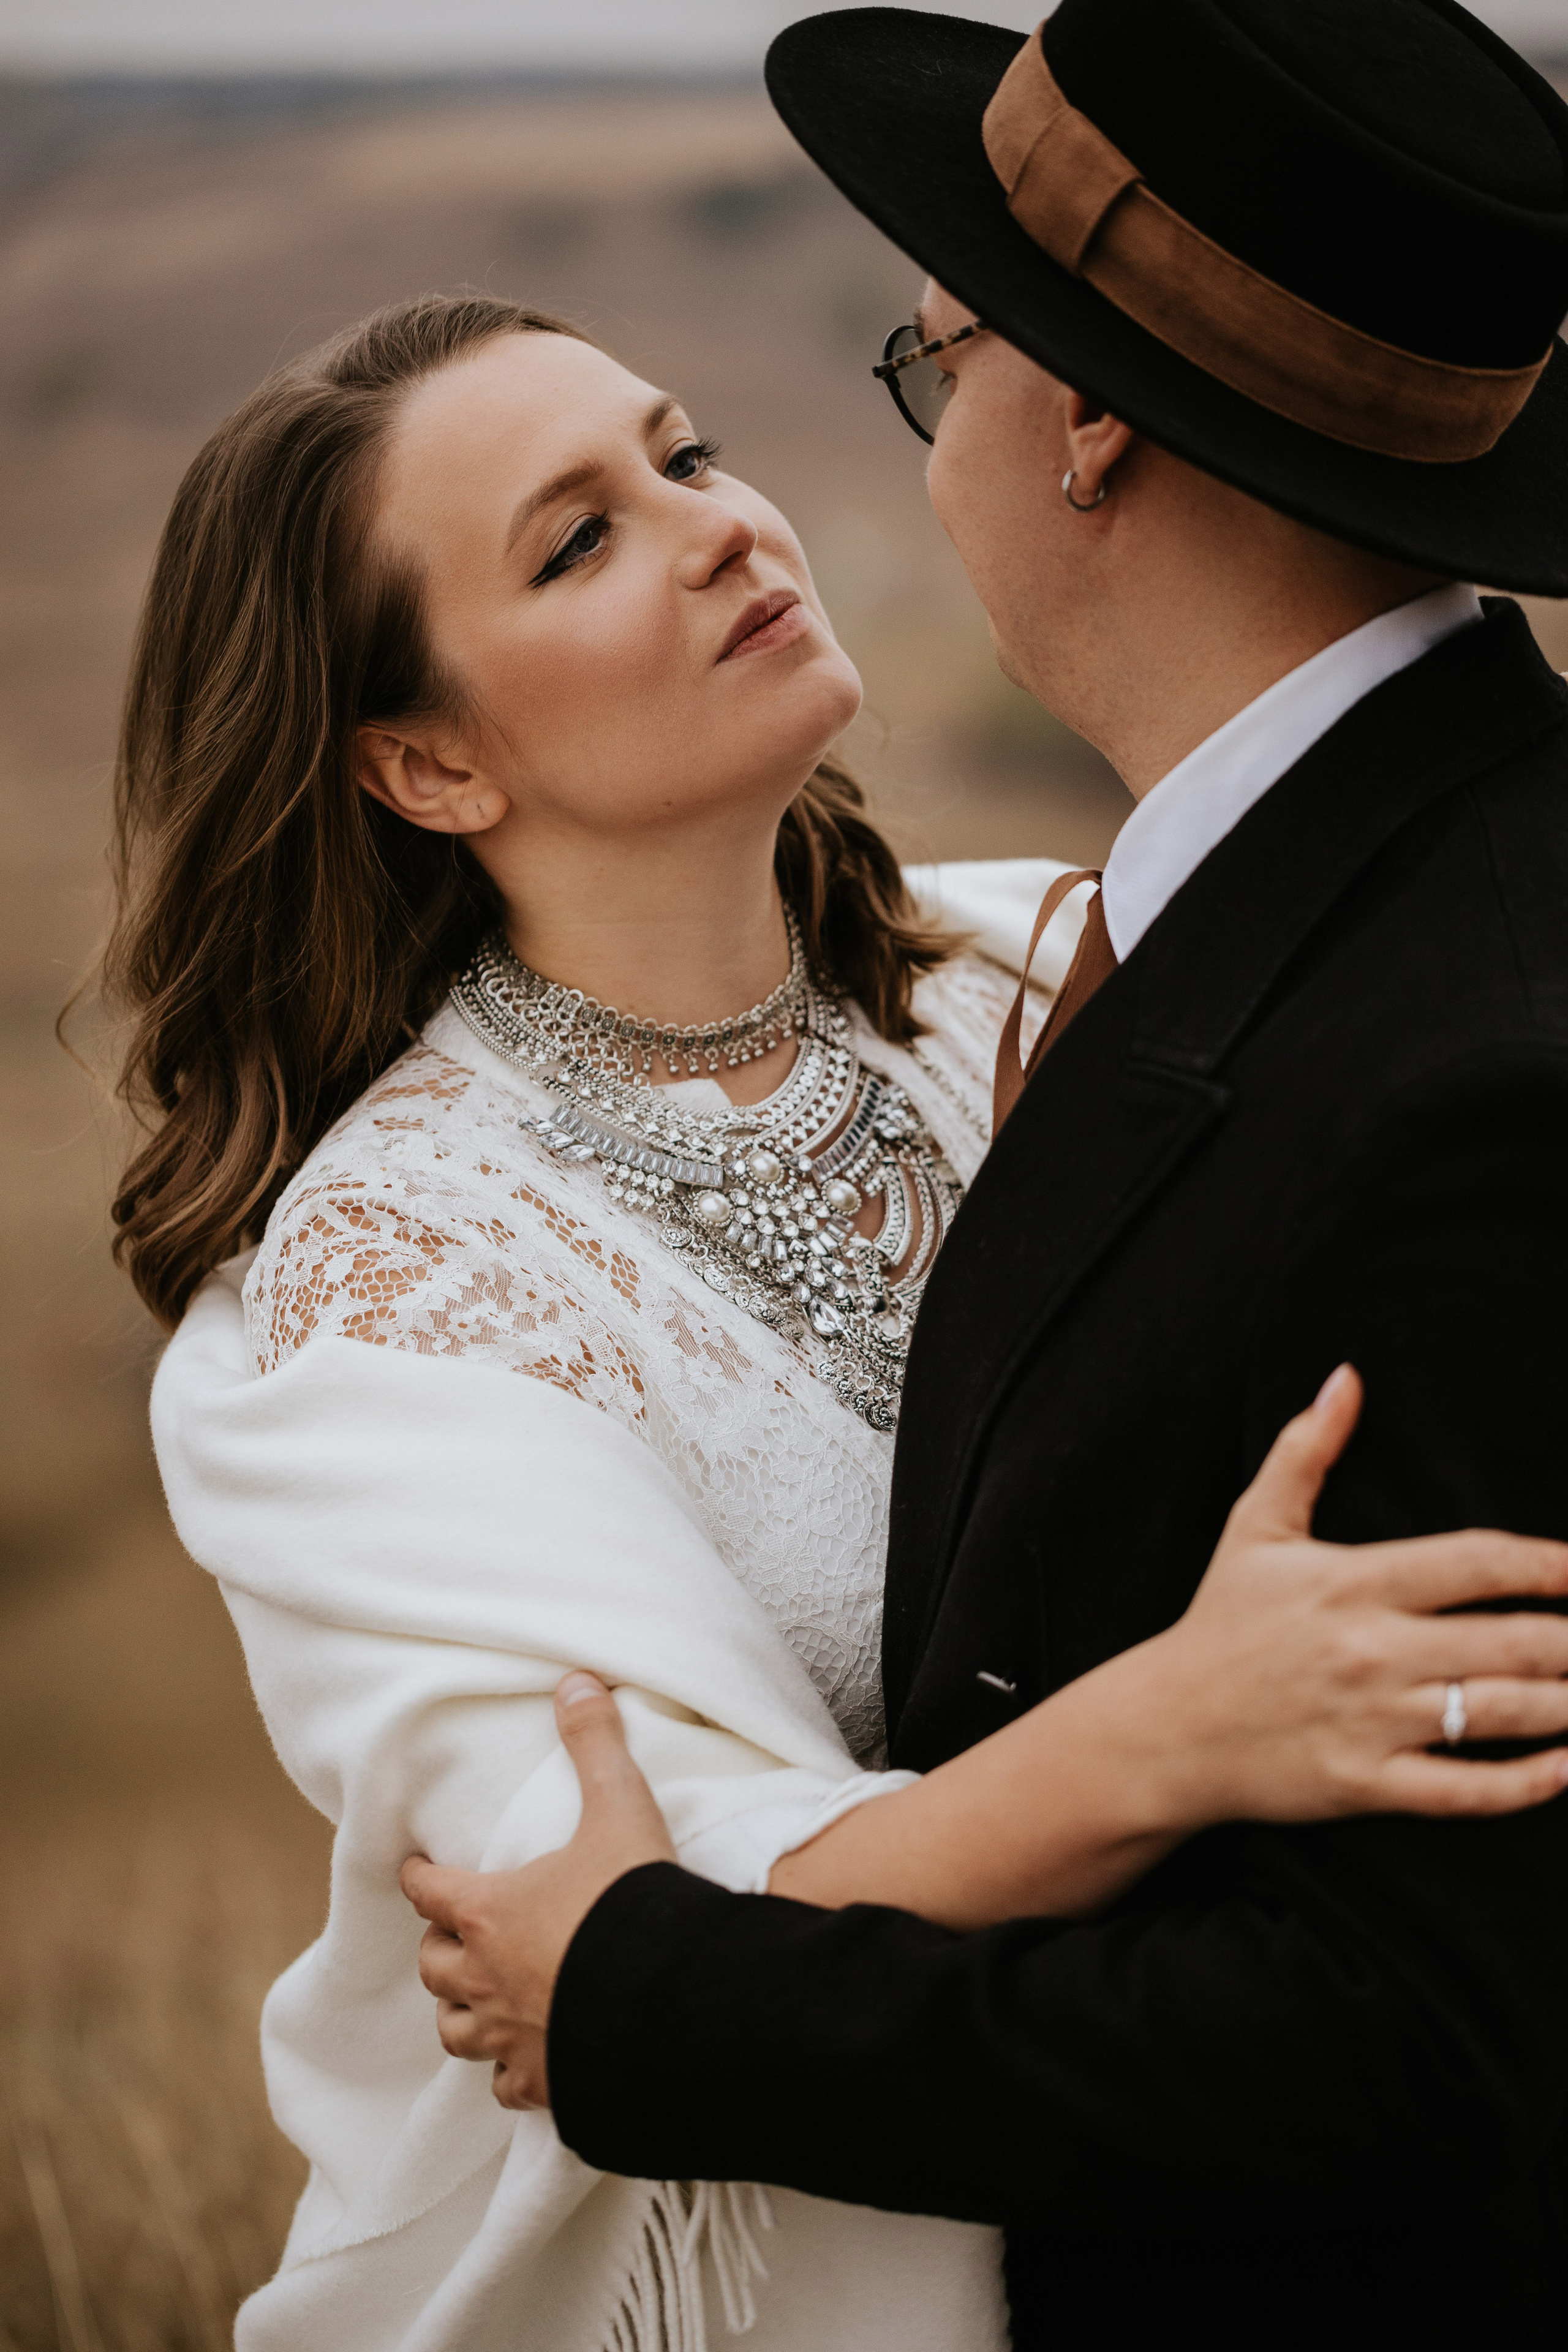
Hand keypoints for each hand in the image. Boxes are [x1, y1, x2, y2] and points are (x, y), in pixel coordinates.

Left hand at [400, 1672, 673, 2109]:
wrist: (670, 2001)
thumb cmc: (633, 1903)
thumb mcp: (619, 1809)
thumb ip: (595, 1744)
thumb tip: (576, 1680)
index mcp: (488, 1913)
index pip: (430, 1891)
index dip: (420, 1877)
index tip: (413, 1869)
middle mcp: (485, 1979)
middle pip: (434, 1966)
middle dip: (438, 1949)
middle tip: (451, 1934)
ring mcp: (511, 2036)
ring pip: (456, 2031)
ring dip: (459, 2013)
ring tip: (473, 2002)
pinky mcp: (546, 2082)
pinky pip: (506, 2086)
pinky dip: (508, 2073)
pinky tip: (523, 2065)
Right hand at [1120, 1363, 1567, 1828]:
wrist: (1165, 1728)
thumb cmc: (1220, 1623)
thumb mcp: (1254, 1526)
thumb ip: (1306, 1449)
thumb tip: (1347, 1377)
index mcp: (1354, 1580)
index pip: (1480, 1561)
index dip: (1551, 1563)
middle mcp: (1372, 1648)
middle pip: (1514, 1640)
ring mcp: (1373, 1721)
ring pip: (1503, 1712)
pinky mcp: (1368, 1784)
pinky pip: (1467, 1790)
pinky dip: (1529, 1782)